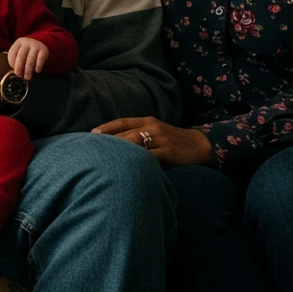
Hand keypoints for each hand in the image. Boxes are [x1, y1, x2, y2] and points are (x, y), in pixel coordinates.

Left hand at [8, 37, 48, 79]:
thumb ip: (16, 61)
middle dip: (19, 68)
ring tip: (27, 77)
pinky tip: (37, 71)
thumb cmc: (27, 53)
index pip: (13, 53)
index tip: (15, 72)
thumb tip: (18, 73)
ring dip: (28, 70)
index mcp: (18, 43)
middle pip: (21, 56)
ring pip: (31, 59)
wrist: (40, 45)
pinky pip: (40, 59)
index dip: (12, 64)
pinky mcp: (44, 50)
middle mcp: (27, 42)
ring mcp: (36, 45)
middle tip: (20, 76)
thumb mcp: (19, 53)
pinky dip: (38, 66)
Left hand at [91, 116, 214, 168]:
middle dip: (107, 142)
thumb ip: (139, 136)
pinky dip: (137, 163)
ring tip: (103, 161)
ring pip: (134, 144)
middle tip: (91, 152)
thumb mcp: (156, 134)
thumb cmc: (174, 143)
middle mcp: (152, 127)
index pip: (122, 122)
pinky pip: (149, 158)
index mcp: (148, 121)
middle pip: (125, 133)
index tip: (89, 135)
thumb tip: (114, 146)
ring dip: (119, 152)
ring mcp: (161, 139)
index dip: (105, 128)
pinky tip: (126, 170)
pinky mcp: (168, 152)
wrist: (202, 146)